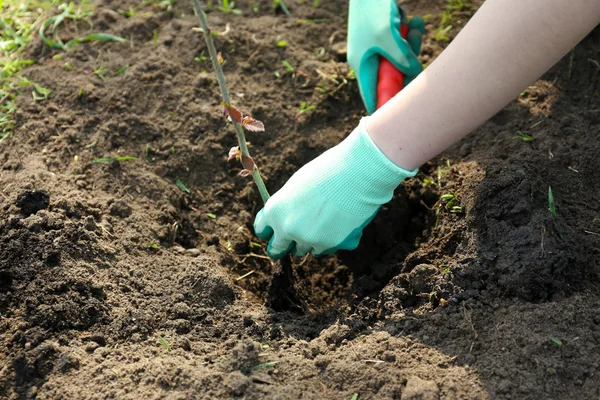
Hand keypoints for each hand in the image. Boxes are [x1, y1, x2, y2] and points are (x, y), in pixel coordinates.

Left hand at [254, 118, 416, 258]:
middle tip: (291, 244)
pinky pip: (324, 250)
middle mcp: (287, 228)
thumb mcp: (297, 186)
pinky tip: (338, 225)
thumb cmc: (327, 172)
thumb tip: (288, 220)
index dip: (268, 231)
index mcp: (274, 210)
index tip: (273, 232)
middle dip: (284, 246)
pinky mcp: (328, 245)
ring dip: (310, 242)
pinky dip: (329, 242)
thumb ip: (289, 206)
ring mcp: (307, 239)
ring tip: (324, 223)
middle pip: (278, 249)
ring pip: (304, 250)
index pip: (262, 230)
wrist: (356, 174)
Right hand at [348, 0, 424, 113]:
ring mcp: (376, 49)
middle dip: (409, 68)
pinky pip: (402, 44)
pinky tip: (412, 20)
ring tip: (415, 26)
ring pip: (401, 59)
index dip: (386, 108)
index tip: (402, 119)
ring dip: (413, 45)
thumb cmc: (374, 10)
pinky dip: (410, 35)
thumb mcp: (389, 38)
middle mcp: (367, 60)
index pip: (372, 97)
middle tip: (416, 50)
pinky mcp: (385, 37)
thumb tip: (415, 77)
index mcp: (361, 66)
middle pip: (393, 78)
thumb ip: (402, 60)